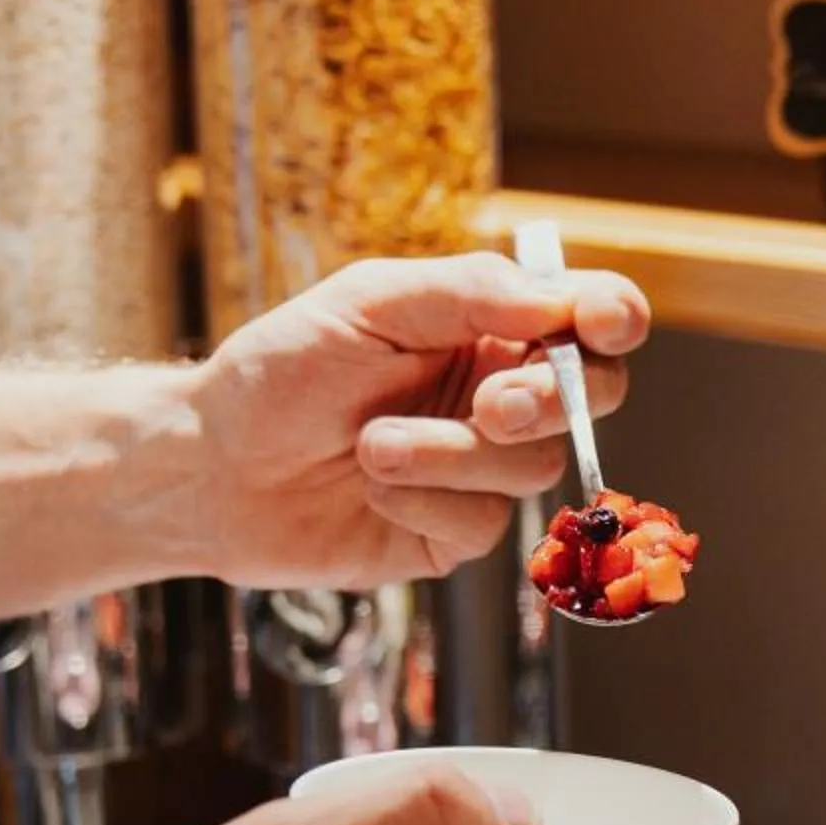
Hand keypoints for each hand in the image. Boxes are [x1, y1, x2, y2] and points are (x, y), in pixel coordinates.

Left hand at [182, 251, 649, 589]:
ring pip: (533, 466)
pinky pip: (486, 523)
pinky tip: (369, 487)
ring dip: (448, 455)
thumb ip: (469, 292)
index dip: (612, 319)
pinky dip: (422, 500)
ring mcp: (484, 468)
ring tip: (370, 447)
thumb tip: (558, 304)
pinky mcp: (458, 532)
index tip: (599, 327)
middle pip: (594, 397)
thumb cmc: (281, 373)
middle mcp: (500, 394)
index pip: (589, 316)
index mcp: (489, 325)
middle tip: (491, 406)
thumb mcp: (368, 303)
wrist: (213, 469)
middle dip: (550, 402)